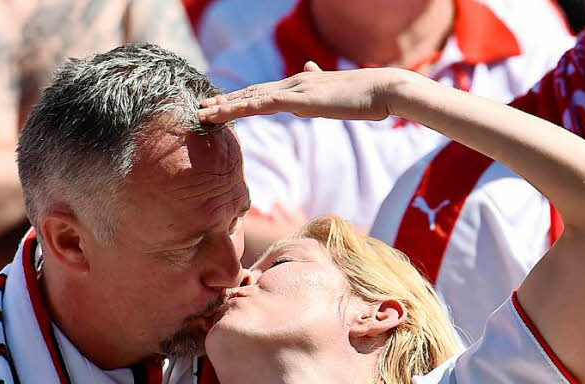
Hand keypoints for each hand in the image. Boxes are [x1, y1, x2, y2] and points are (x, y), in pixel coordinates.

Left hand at [198, 61, 417, 123]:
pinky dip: (240, 109)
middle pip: (252, 93)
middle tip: (201, 109)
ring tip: (203, 114)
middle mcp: (294, 83)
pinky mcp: (299, 99)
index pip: (265, 92)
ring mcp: (296, 89)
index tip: (222, 105)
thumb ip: (318, 84)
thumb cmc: (365, 96)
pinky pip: (262, 105)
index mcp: (302, 84)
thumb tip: (308, 69)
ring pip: (252, 98)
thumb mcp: (336, 91)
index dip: (242, 98)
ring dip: (225, 106)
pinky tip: (224, 114)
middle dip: (226, 102)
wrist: (382, 90)